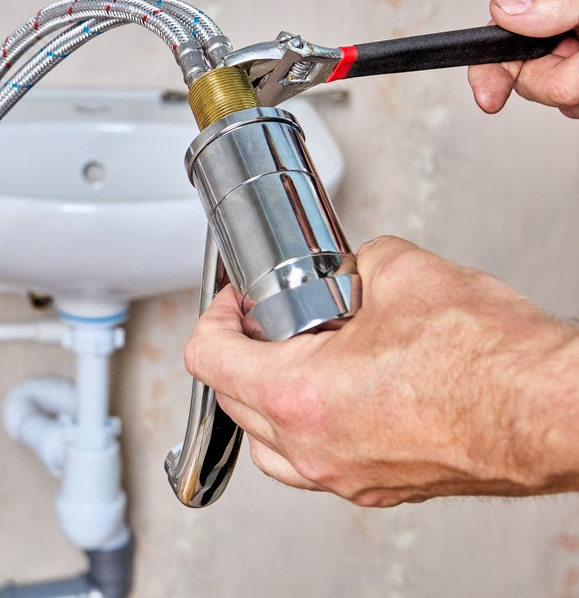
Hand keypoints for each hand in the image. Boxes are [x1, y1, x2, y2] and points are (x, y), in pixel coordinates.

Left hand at [184, 236, 578, 506]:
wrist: (545, 409)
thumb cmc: (488, 359)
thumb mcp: (400, 271)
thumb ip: (351, 265)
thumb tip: (347, 268)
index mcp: (299, 393)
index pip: (208, 358)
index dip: (214, 317)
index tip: (232, 303)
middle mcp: (313, 446)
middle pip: (231, 400)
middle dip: (239, 353)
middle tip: (264, 322)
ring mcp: (345, 475)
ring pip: (267, 446)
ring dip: (263, 400)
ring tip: (290, 361)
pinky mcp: (378, 487)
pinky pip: (313, 464)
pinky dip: (304, 431)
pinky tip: (332, 398)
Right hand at [468, 0, 578, 116]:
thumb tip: (505, 9)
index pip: (497, 42)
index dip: (489, 71)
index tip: (488, 99)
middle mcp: (557, 31)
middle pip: (530, 79)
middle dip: (558, 74)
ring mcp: (572, 57)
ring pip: (556, 97)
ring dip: (578, 89)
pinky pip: (573, 105)